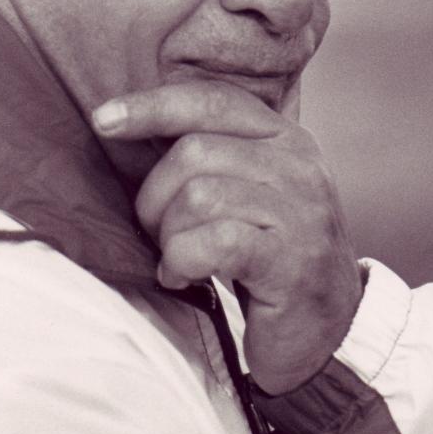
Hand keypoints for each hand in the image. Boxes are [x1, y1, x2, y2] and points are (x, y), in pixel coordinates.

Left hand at [93, 82, 362, 394]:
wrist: (329, 332)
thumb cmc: (271, 263)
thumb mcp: (251, 195)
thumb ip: (214, 160)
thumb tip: (128, 127)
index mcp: (287, 141)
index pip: (212, 101)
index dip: (152, 106)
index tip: (104, 121)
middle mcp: (299, 168)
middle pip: (193, 152)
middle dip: (155, 198)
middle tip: (159, 236)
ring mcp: (301, 213)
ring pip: (198, 196)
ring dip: (170, 236)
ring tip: (178, 261)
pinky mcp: (291, 261)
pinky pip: (213, 243)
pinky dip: (183, 261)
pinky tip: (184, 277)